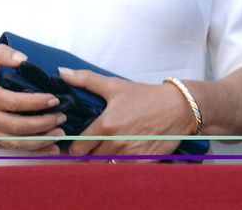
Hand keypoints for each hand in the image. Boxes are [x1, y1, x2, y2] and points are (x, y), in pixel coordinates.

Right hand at [0, 45, 67, 153]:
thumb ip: (3, 54)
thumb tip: (24, 59)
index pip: (13, 102)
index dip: (35, 102)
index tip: (54, 99)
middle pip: (17, 126)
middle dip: (43, 124)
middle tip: (62, 117)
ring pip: (16, 143)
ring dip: (41, 141)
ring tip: (60, 134)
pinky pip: (13, 149)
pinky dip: (33, 150)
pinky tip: (51, 148)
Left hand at [60, 68, 197, 158]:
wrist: (179, 107)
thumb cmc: (146, 96)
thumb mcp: (115, 86)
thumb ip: (86, 80)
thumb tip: (62, 72)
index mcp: (105, 126)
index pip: (77, 148)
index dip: (76, 146)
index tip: (80, 141)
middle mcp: (115, 143)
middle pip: (90, 158)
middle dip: (91, 151)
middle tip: (96, 142)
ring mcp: (129, 155)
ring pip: (105, 165)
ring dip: (105, 159)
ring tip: (111, 146)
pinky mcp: (142, 163)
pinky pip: (122, 170)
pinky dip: (121, 164)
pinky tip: (126, 151)